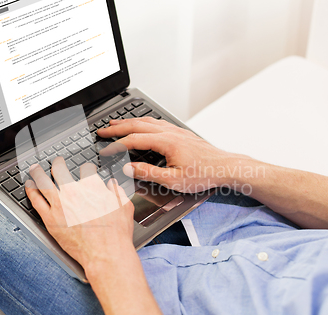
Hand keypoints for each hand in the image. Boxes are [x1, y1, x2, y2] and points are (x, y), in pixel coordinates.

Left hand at [25, 159, 134, 268]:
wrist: (106, 253)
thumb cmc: (116, 233)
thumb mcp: (125, 207)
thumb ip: (117, 192)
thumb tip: (112, 185)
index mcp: (92, 186)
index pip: (86, 169)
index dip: (86, 168)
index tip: (86, 170)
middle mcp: (73, 192)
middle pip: (60, 169)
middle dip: (58, 163)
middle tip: (57, 162)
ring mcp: (60, 205)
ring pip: (43, 182)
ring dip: (38, 172)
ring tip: (35, 169)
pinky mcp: (50, 219)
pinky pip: (36, 201)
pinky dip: (31, 190)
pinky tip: (29, 186)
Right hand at [98, 117, 252, 192]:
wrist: (225, 167)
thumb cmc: (203, 174)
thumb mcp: (173, 180)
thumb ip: (148, 173)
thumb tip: (128, 168)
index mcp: (165, 142)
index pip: (133, 141)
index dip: (116, 145)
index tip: (105, 150)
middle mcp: (169, 132)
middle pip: (136, 125)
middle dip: (116, 128)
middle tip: (102, 130)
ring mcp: (176, 131)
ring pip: (146, 121)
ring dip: (128, 122)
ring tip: (116, 123)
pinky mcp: (181, 133)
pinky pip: (156, 123)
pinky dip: (143, 122)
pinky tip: (141, 125)